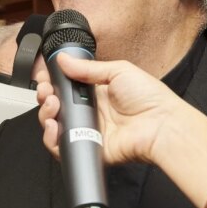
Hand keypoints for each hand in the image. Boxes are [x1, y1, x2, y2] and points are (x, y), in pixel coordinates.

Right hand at [37, 54, 182, 166]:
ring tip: (52, 106)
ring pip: (55, 128)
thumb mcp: (118, 70)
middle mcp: (91, 113)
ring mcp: (89, 132)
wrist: (161, 124)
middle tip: (46, 92)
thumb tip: (63, 59)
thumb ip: (88, 68)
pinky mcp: (89, 148)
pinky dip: (52, 139)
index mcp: (97, 94)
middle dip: (45, 98)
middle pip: (56, 108)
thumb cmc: (149, 97)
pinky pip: (62, 148)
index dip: (52, 84)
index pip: (66, 89)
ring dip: (46, 115)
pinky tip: (53, 127)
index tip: (45, 79)